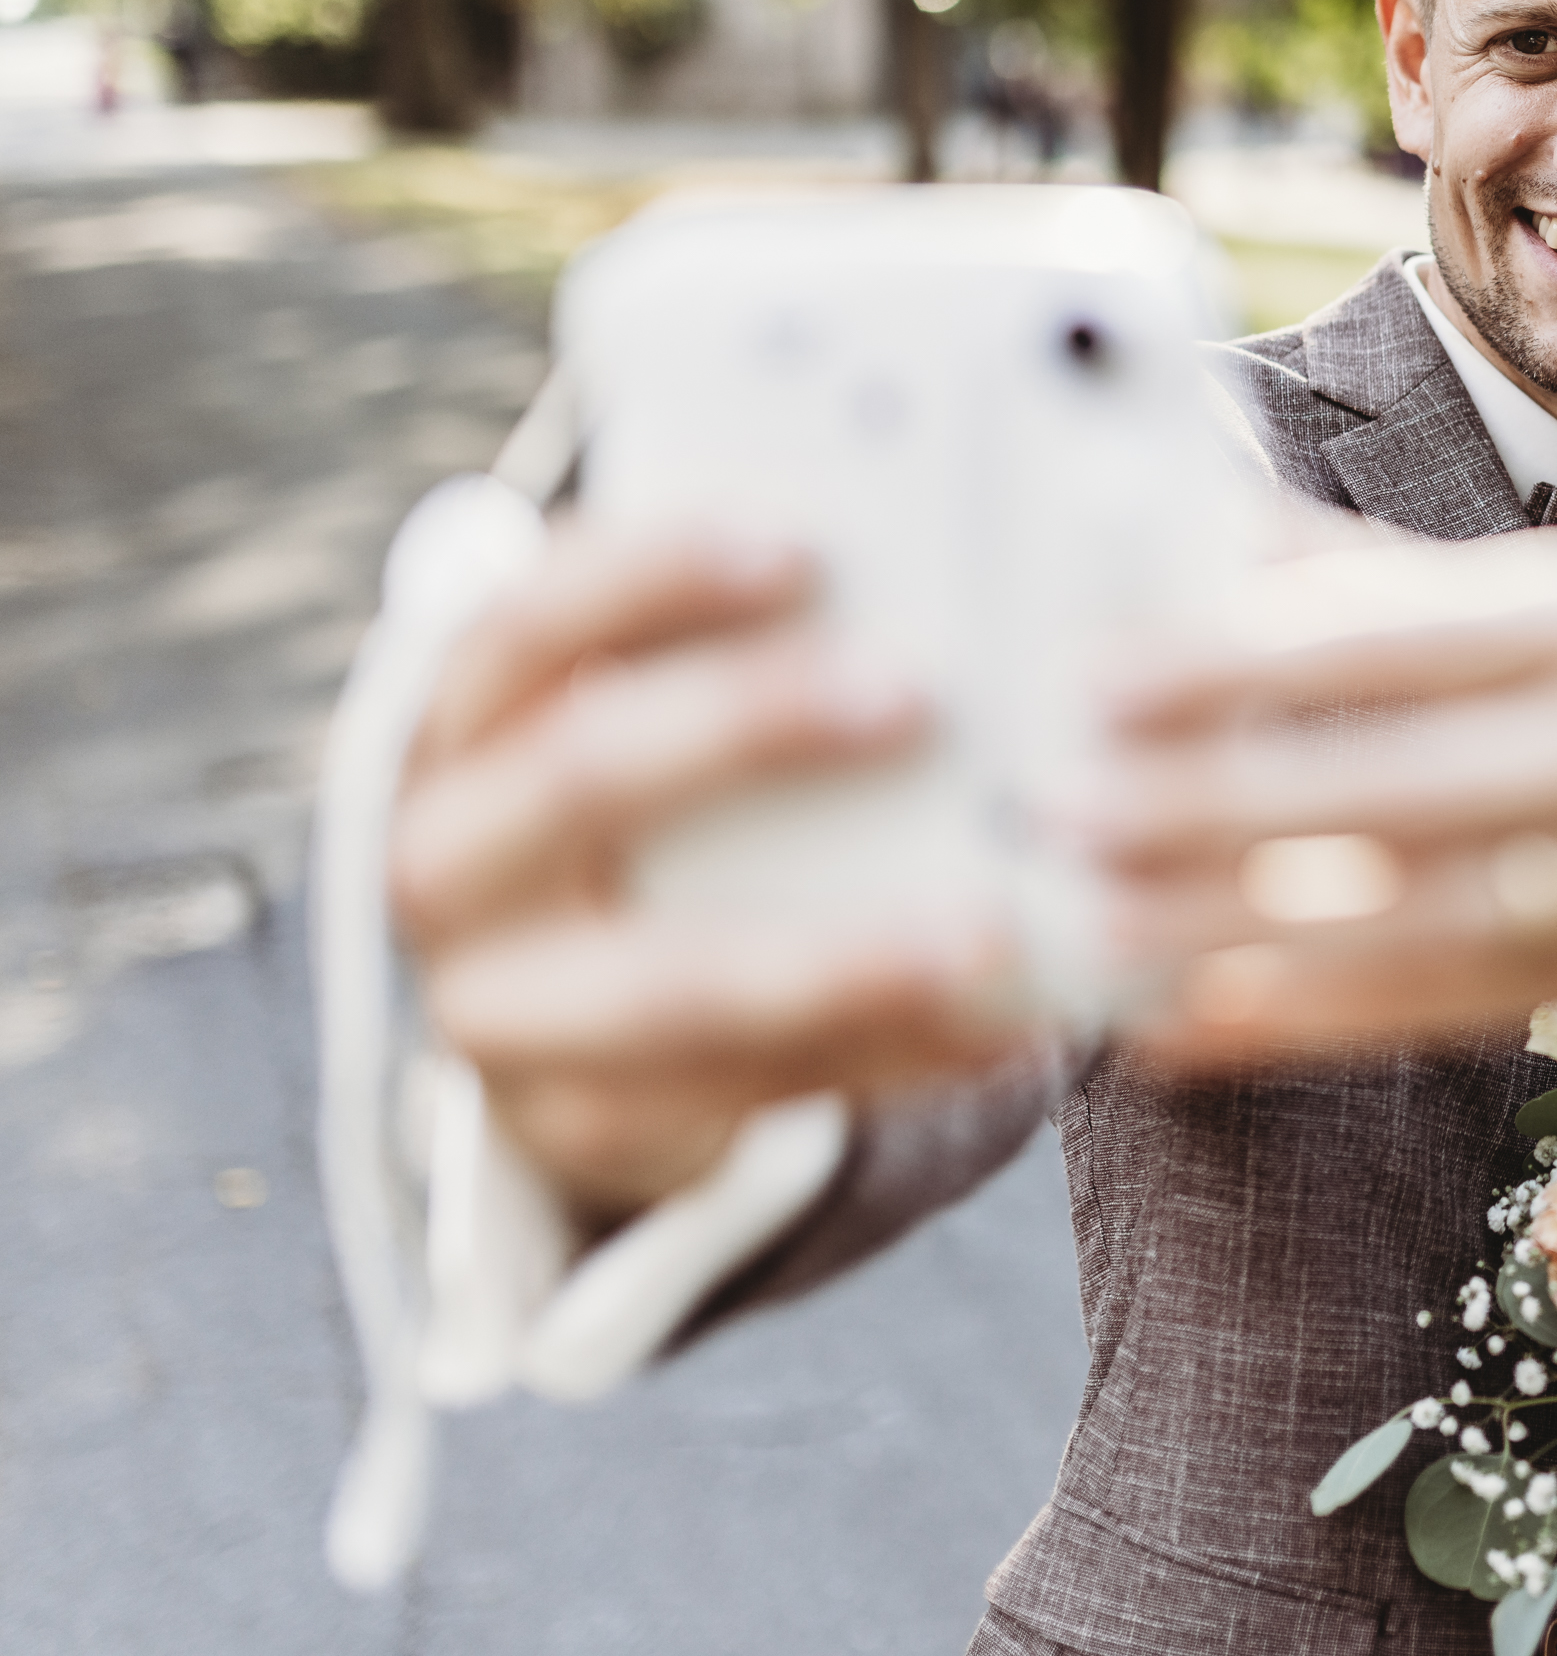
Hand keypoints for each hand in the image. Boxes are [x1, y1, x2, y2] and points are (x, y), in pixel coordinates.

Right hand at [389, 525, 1029, 1228]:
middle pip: (584, 774)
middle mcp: (442, 860)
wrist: (567, 1019)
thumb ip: (746, 650)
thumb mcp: (651, 714)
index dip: (651, 574)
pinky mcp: (580, 1124)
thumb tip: (940, 575)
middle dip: (750, 726)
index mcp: (460, 725)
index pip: (528, 621)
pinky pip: (750, 1096)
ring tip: (992, 928)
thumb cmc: (659, 810)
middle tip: (916, 692)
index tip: (801, 540)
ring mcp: (494, 1009)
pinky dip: (891, 1056)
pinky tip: (1006, 1022)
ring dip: (843, 955)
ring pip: (673, 983)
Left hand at [1085, 529, 1556, 1065]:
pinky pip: (1434, 1006)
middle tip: (1055, 810)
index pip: (1389, 638)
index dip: (1238, 662)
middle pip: (1388, 783)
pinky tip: (1186, 1017)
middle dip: (1209, 802)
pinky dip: (1302, 1017)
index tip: (1093, 679)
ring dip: (1235, 925)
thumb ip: (1373, 575)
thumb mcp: (1548, 594)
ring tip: (1089, 920)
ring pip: (1405, 913)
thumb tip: (1191, 522)